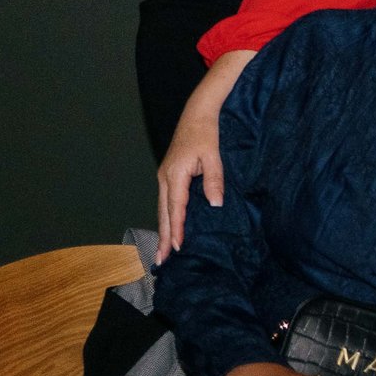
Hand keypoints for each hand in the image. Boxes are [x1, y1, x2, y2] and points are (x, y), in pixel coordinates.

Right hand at [157, 50, 253, 260]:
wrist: (196, 114)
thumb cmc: (206, 134)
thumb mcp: (213, 156)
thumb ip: (214, 180)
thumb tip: (214, 204)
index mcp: (175, 175)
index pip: (176, 208)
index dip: (176, 229)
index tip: (177, 247)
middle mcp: (165, 178)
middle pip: (163, 213)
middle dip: (162, 237)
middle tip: (160, 261)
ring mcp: (164, 177)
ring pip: (162, 209)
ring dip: (163, 230)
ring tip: (161, 252)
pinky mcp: (167, 176)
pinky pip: (165, 202)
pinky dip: (166, 218)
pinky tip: (169, 229)